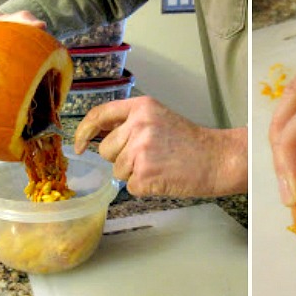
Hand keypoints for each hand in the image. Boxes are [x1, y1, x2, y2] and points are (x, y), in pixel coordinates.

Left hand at [74, 96, 247, 196]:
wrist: (217, 160)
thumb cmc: (192, 144)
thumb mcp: (160, 119)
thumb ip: (132, 123)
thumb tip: (102, 140)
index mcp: (141, 108)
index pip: (99, 116)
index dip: (84, 132)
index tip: (79, 145)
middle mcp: (137, 126)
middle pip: (106, 150)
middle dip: (120, 159)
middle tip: (149, 159)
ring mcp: (139, 151)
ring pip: (117, 171)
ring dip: (134, 175)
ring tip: (160, 168)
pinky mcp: (144, 175)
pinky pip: (130, 186)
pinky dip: (145, 187)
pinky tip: (163, 178)